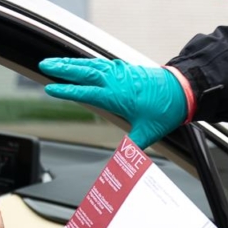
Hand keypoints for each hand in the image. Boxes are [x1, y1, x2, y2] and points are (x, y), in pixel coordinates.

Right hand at [39, 58, 187, 147]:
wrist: (183, 90)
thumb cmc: (166, 110)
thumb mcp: (148, 132)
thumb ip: (132, 149)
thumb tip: (122, 166)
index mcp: (116, 95)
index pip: (85, 92)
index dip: (66, 90)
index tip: (50, 88)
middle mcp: (116, 80)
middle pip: (83, 71)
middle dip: (62, 68)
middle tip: (44, 65)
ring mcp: (121, 72)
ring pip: (91, 64)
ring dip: (72, 62)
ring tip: (56, 62)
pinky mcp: (126, 68)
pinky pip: (101, 62)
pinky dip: (88, 61)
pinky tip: (82, 62)